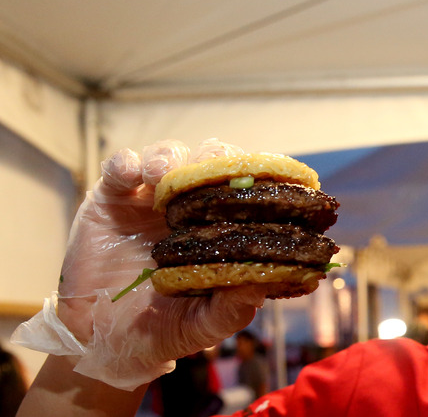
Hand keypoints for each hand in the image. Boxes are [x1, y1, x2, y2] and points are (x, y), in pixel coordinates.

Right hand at [54, 138, 265, 388]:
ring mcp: (151, 198)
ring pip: (169, 155)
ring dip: (170, 158)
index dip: (255, 178)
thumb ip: (230, 310)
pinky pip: (120, 166)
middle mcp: (190, 206)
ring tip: (164, 176)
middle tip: (214, 166)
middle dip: (215, 158)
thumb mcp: (200, 326)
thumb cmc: (162, 329)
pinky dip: (127, 163)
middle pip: (210, 160)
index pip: (243, 188)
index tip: (261, 181)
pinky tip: (131, 176)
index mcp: (219, 228)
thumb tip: (261, 289)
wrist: (101, 338)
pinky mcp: (112, 196)